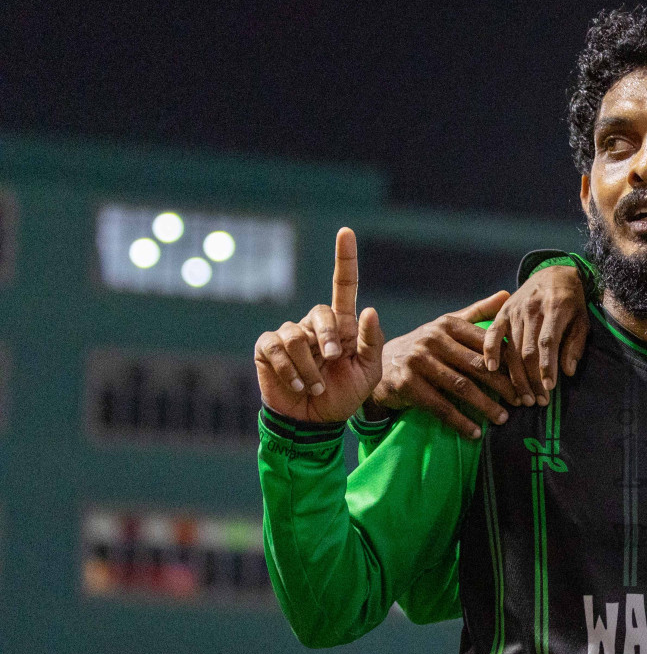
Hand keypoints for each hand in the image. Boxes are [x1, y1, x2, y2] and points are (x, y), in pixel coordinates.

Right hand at [254, 227, 383, 422]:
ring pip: (297, 333)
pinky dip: (289, 369)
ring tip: (315, 384)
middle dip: (328, 336)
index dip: (345, 259)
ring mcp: (290, 334)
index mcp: (343, 327)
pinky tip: (297, 383)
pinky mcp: (268, 347)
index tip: (346, 232)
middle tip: (333, 360)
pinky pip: (276, 346)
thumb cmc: (343, 396)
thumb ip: (371, 343)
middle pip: (321, 311)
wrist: (313, 422)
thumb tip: (369, 309)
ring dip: (309, 364)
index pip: (344, 286)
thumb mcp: (368, 373)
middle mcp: (316, 325)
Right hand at [368, 291, 523, 439]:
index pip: (487, 343)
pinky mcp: (408, 384)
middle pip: (478, 365)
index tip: (530, 378)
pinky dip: (460, 421)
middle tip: (524, 401)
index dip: (510, 362)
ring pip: (461, 387)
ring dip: (486, 406)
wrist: (381, 364)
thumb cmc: (425, 346)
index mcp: (448, 325)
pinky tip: (476, 432)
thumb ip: (479, 312)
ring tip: (504, 419)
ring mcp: (419, 361)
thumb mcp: (448, 325)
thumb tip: (509, 294)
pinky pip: (440, 406)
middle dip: (504, 385)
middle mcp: (433, 339)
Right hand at [481, 264, 589, 406]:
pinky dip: (490, 351)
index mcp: (555, 308)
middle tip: (536, 401)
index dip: (546, 367)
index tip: (548, 388)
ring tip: (521, 397)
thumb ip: (575, 344)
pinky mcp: (503, 312)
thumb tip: (568, 372)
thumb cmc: (573, 302)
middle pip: (528, 350)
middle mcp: (532, 308)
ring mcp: (515, 310)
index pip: (548, 343)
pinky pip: (493, 333)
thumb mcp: (582, 320)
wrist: (554, 273)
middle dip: (531, 379)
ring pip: (512, 347)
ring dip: (515, 375)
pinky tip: (490, 369)